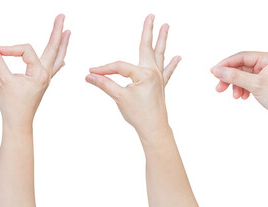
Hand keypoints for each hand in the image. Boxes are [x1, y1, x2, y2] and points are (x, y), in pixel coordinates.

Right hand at [0, 14, 70, 129]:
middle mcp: (46, 74)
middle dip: (57, 31)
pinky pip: (53, 69)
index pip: (25, 50)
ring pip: (56, 57)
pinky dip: (58, 61)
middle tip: (62, 16)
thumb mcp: (2, 81)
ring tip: (68, 32)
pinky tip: (63, 61)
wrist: (18, 123)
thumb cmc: (12, 105)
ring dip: (62, 44)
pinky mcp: (42, 83)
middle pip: (54, 48)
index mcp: (39, 73)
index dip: (9, 49)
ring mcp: (46, 79)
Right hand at [86, 14, 180, 135]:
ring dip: (162, 40)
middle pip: (148, 47)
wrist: (154, 129)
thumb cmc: (139, 115)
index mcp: (144, 74)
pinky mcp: (160, 86)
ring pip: (159, 55)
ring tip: (166, 26)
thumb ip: (105, 84)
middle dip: (149, 31)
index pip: (120, 66)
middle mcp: (153, 72)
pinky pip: (167, 71)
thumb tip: (89, 75)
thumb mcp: (119, 98)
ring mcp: (159, 78)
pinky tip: (178, 57)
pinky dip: (172, 64)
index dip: (104, 69)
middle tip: (152, 16)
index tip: (92, 72)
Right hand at [210, 52, 267, 122]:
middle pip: (241, 66)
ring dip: (236, 85)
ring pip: (243, 75)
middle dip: (230, 78)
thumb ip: (234, 76)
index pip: (241, 56)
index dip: (226, 64)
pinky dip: (243, 89)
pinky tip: (243, 97)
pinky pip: (248, 82)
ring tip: (235, 96)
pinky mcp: (266, 83)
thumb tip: (216, 70)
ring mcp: (267, 73)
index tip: (213, 73)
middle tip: (219, 88)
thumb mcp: (254, 84)